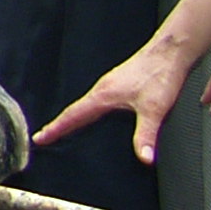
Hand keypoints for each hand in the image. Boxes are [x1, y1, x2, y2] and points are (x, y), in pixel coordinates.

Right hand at [36, 35, 191, 164]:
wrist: (171, 51)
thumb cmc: (160, 73)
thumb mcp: (154, 109)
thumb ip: (146, 135)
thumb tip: (144, 158)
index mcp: (103, 95)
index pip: (73, 116)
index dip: (56, 129)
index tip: (40, 138)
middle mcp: (103, 88)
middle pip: (74, 110)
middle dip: (60, 125)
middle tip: (46, 136)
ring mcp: (111, 84)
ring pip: (86, 104)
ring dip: (73, 116)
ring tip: (66, 129)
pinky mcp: (121, 83)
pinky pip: (97, 99)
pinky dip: (89, 110)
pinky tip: (98, 115)